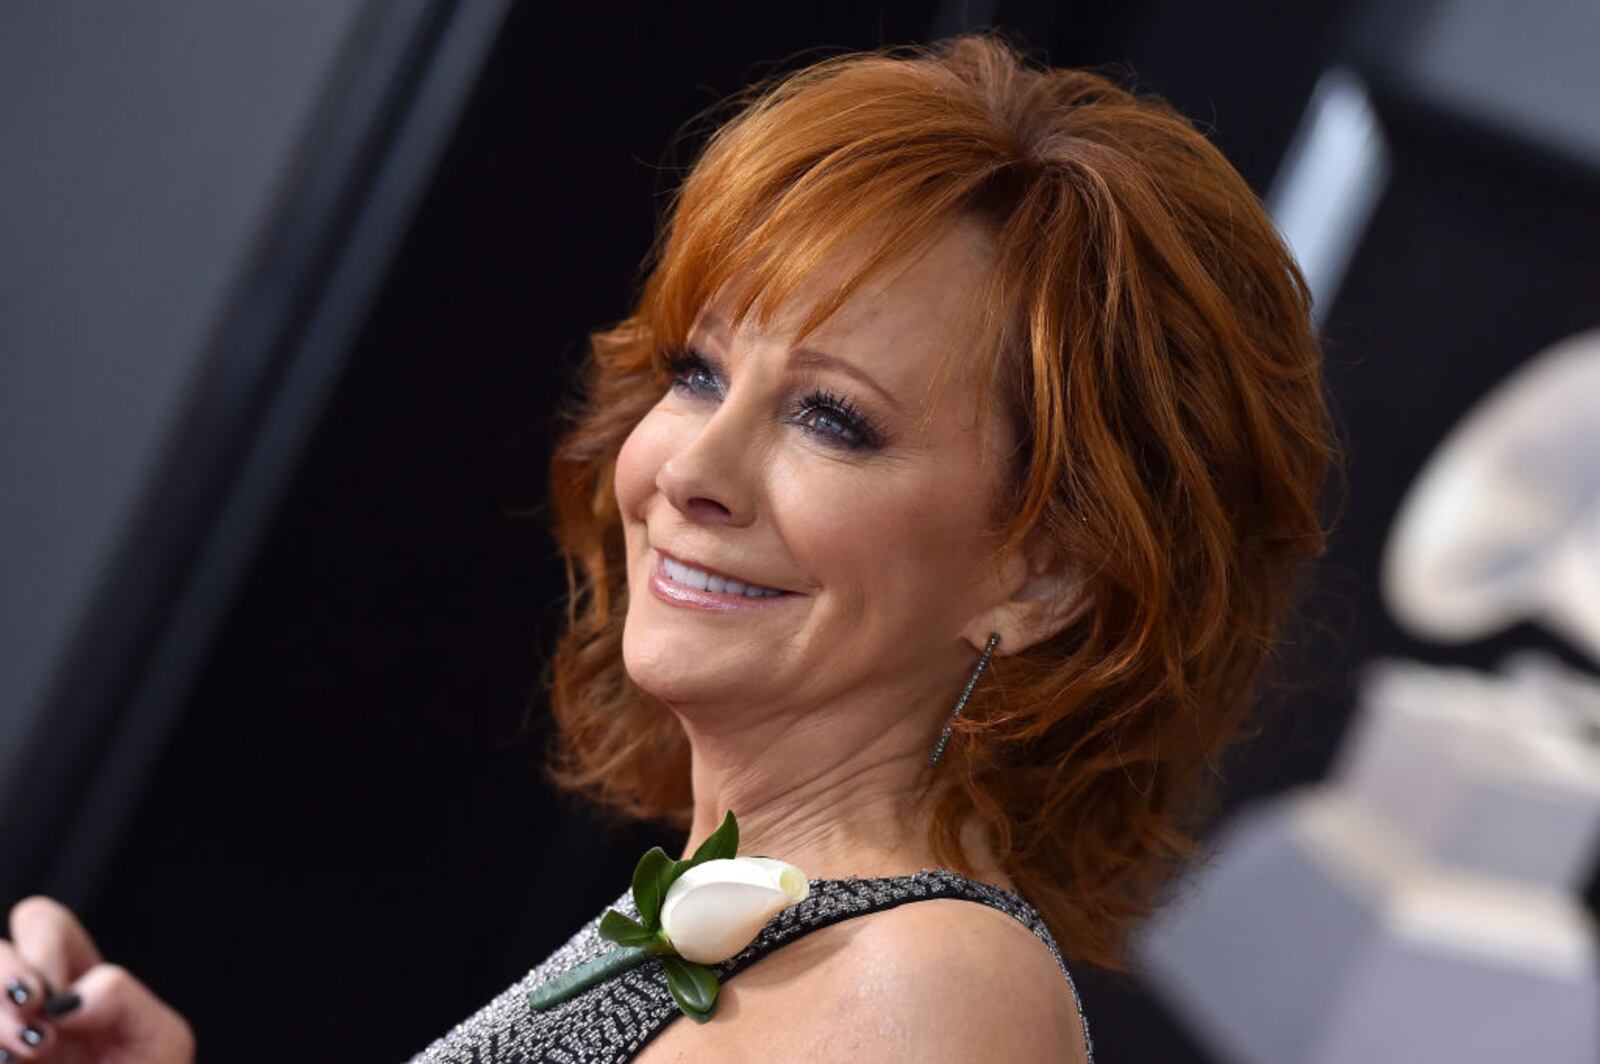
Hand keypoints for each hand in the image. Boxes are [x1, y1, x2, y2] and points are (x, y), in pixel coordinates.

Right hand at [1, 896, 193, 1063]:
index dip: (42, 943)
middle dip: (5, 977)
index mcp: (73, 984)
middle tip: (34, 1024)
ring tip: (20, 1056)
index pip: (40, 924)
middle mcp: (28, 1007)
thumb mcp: (159, 1040)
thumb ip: (122, 1000)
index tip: (56, 995)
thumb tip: (67, 998)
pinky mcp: (0, 1059)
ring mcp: (7, 1038)